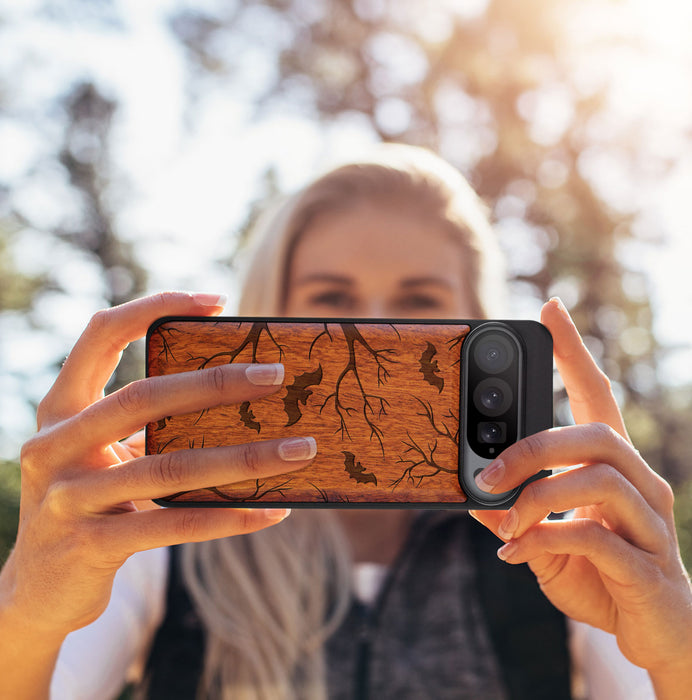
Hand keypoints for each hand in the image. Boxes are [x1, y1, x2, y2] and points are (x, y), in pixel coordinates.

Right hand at [0, 292, 316, 639]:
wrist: (38, 591)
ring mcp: (68, 498)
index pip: (100, 334)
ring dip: (245, 458)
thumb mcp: (104, 455)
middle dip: (216, 383)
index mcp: (60, 409)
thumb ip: (146, 426)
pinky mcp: (91, 546)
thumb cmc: (90, 503)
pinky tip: (273, 511)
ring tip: (300, 450)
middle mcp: (54, 445)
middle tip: (276, 375)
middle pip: (143, 397)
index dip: (154, 307)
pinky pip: (175, 525)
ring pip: (170, 467)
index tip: (216, 300)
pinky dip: (229, 517)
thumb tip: (238, 398)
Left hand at [470, 298, 691, 691]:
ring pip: (599, 479)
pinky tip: (516, 554)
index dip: (574, 352)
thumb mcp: (545, 541)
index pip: (597, 395)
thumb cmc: (601, 577)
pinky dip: (545, 540)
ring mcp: (651, 523)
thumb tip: (472, 497)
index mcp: (614, 468)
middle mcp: (641, 484)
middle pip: (596, 434)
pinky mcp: (648, 567)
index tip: (549, 309)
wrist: (656, 635)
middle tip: (487, 472)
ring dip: (537, 497)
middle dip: (533, 447)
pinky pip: (596, 538)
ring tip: (504, 522)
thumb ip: (515, 516)